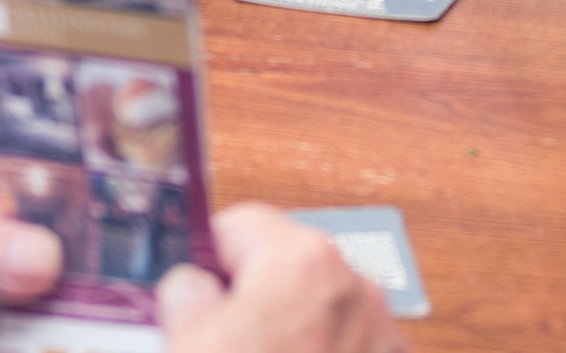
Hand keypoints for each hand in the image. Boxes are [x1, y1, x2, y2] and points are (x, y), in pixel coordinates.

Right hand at [158, 203, 405, 352]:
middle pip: (283, 269)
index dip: (206, 259)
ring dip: (285, 335)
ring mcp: (379, 333)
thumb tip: (192, 286)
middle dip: (248, 301)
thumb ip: (185, 298)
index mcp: (300, 262)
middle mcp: (352, 286)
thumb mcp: (188, 347)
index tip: (187, 291)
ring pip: (315, 313)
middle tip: (215, 344)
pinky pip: (344, 347)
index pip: (241, 225)